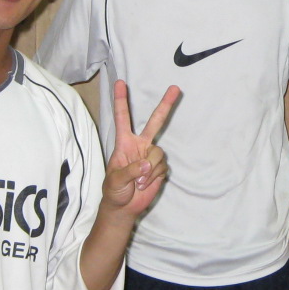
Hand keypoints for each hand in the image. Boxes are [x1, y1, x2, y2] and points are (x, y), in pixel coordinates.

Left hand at [103, 80, 180, 215]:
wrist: (124, 207)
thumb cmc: (113, 191)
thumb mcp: (115, 181)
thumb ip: (129, 171)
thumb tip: (145, 164)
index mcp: (124, 143)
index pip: (122, 118)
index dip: (121, 101)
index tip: (120, 82)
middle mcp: (140, 145)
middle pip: (155, 122)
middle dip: (165, 105)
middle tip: (175, 88)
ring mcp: (151, 156)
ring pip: (159, 154)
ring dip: (150, 170)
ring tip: (139, 182)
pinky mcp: (160, 168)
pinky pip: (163, 168)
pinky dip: (154, 178)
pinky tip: (145, 184)